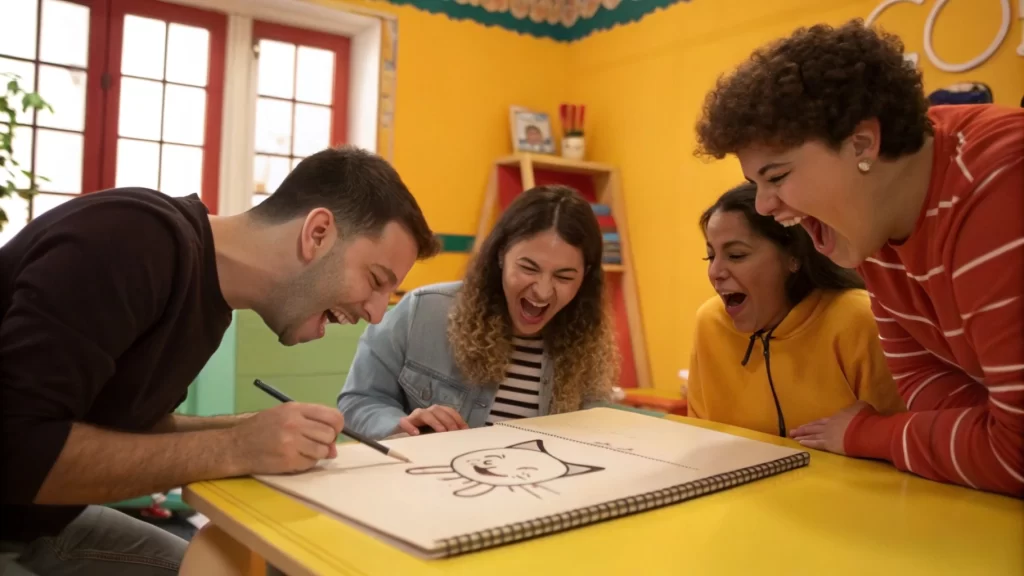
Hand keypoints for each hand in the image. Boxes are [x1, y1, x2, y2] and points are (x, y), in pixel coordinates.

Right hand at [229, 403, 344, 474]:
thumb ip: (310, 424)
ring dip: (317, 454)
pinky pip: (311, 463)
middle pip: (330, 434)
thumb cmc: (261, 429)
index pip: (332, 416)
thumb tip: (333, 447)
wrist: (235, 447)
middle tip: (315, 443)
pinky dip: (307, 463)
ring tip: (302, 450)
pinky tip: (294, 458)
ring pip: (323, 451)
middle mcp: (294, 424)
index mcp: (295, 409)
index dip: (337, 425)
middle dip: (327, 441)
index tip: (332, 431)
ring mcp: (291, 443)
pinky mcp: (288, 461)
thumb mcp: (284, 415)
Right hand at [396, 405, 468, 435]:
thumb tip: (465, 435)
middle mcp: (426, 412)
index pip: (449, 411)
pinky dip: (410, 427)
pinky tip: (416, 434)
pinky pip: (405, 422)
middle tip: (454, 432)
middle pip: (437, 410)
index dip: (457, 418)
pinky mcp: (402, 423)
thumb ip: (450, 432)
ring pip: (423, 413)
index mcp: (437, 413)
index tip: (465, 429)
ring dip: (434, 421)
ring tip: (441, 431)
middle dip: (448, 420)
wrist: (401, 435)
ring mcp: (414, 417)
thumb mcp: (439, 434)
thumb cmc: (424, 435)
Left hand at [789, 401, 870, 454]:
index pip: (822, 421)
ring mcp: (828, 434)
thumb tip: (858, 405)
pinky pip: (816, 443)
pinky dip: (808, 443)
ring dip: (801, 435)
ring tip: (792, 436)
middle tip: (792, 431)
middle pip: (813, 427)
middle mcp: (829, 425)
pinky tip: (800, 442)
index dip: (814, 423)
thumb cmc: (864, 418)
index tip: (807, 425)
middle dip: (803, 429)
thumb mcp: (862, 407)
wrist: (863, 430)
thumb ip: (857, 407)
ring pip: (812, 435)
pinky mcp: (829, 444)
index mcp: (837, 416)